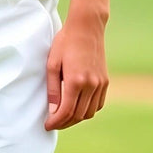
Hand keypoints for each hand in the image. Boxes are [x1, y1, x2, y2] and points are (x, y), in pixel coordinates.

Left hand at [44, 14, 108, 130]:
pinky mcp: (105, 81)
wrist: (87, 27)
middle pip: (78, 115)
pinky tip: (78, 107)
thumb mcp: (52, 64)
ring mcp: (101, 83)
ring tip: (64, 117)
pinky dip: (88, 110)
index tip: (47, 125)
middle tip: (53, 123)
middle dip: (64, 123)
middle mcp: (91, 84)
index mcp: (76, 80)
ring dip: (76, 118)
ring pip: (90, 112)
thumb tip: (52, 111)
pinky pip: (98, 104)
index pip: (66, 111)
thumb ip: (52, 89)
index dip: (56, 122)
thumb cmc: (65, 42)